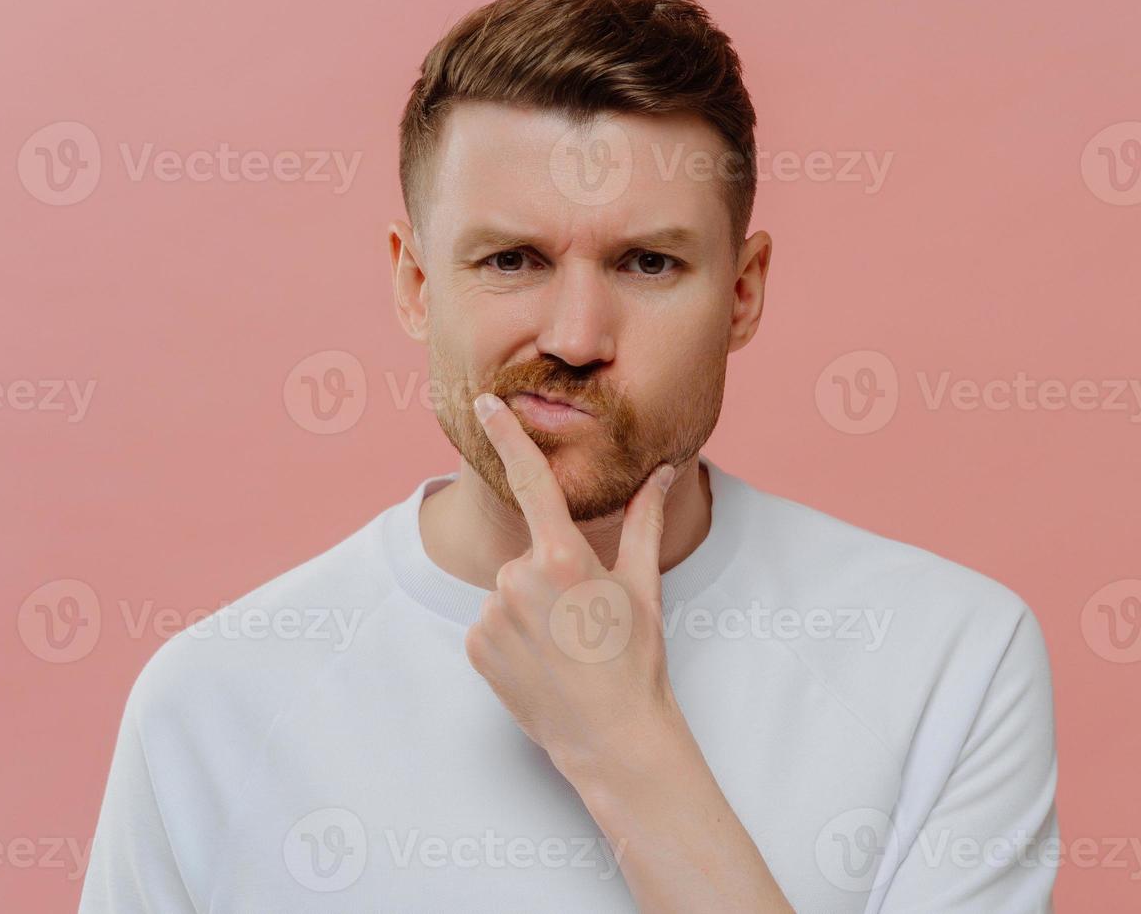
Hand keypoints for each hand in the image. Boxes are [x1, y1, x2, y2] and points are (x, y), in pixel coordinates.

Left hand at [464, 391, 678, 779]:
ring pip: (508, 590)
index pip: (531, 480)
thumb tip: (665, 470)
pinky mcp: (474, 646)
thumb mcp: (644, 585)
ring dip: (531, 609)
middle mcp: (519, 579)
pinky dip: (511, 637)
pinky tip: (540, 662)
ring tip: (565, 646)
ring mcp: (492, 615)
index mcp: (564, 556)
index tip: (486, 404)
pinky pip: (490, 623)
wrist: (612, 736)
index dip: (508, 436)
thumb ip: (646, 520)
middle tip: (584, 619)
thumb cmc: (636, 659)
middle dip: (551, 576)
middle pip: (528, 554)